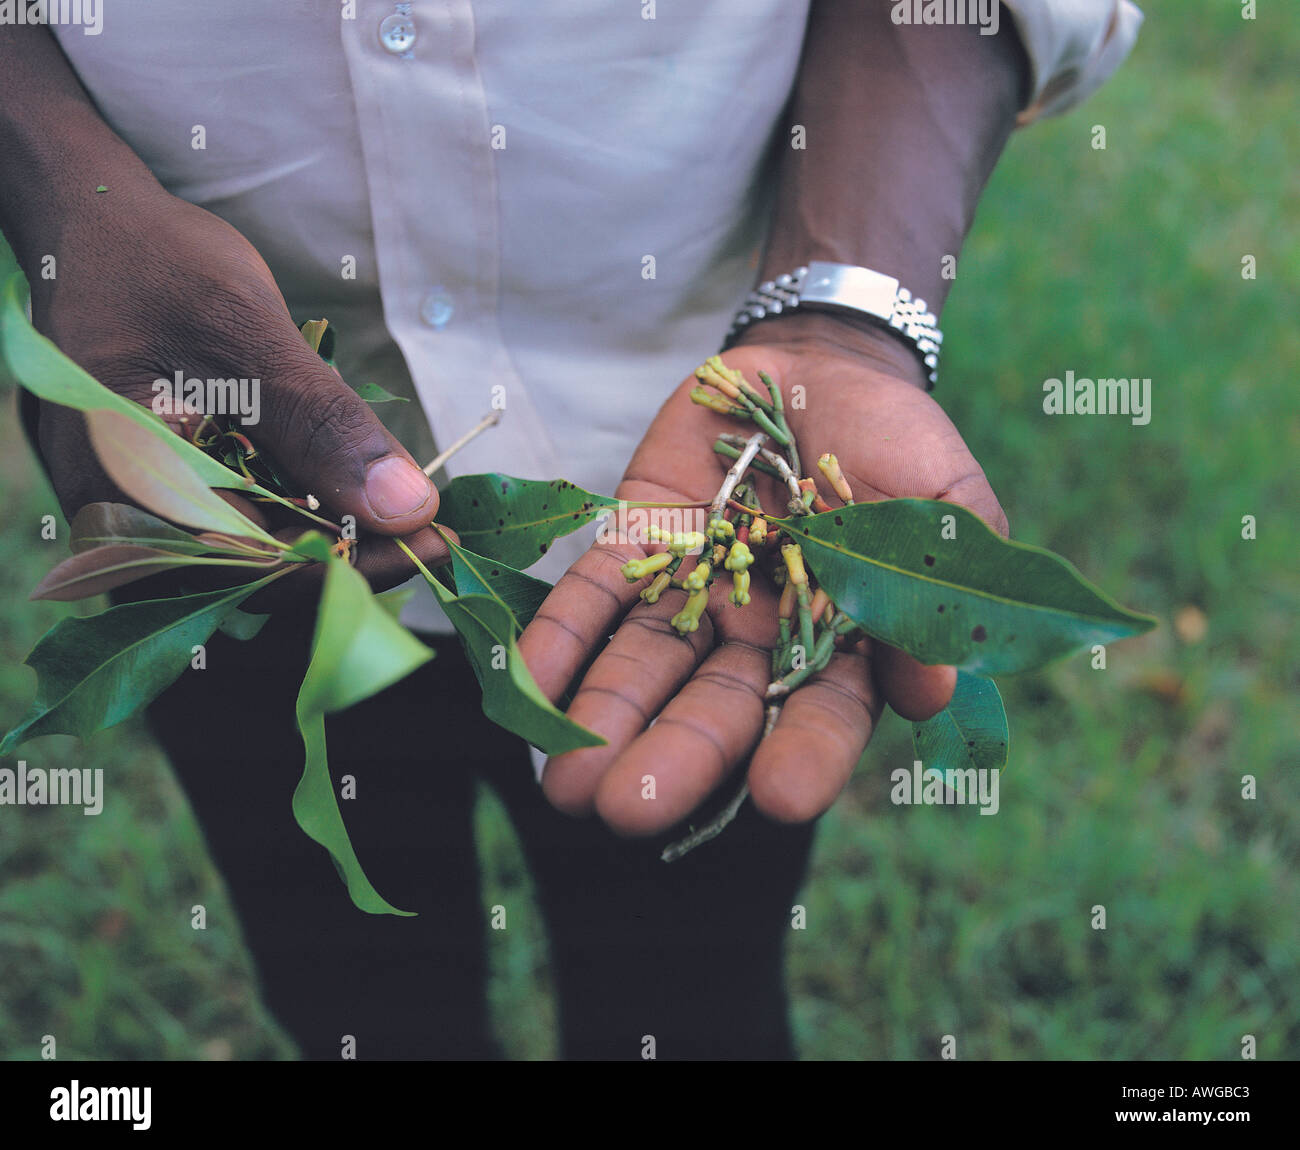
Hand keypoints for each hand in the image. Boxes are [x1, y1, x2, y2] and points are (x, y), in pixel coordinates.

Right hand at [23, 186, 447, 597]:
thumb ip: (323, 426)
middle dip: (354, 558)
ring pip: (258, 557)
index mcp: (126, 493)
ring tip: (409, 514)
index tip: (434, 541)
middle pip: (260, 577)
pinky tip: (356, 494)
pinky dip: (304, 514)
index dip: (355, 567)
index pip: (258, 570)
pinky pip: (243, 525)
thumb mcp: (246, 334)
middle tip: (435, 531)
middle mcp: (125, 522)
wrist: (94, 227)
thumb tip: (408, 508)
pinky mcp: (167, 492)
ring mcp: (143, 510)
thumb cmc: (153, 265)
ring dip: (336, 540)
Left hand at [518, 317, 1007, 834]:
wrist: (819, 366)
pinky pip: (591, 598)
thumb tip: (931, 692)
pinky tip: (525, 687)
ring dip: (603, 723)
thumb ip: (935, 590)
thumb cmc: (896, 438)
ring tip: (562, 788)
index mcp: (840, 642)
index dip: (806, 756)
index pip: (823, 714)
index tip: (781, 799)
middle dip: (674, 759)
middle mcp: (756, 635)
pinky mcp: (636, 546)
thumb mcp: (940, 504)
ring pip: (643, 668)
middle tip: (627, 811)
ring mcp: (691, 593)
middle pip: (714, 709)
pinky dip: (558, 640)